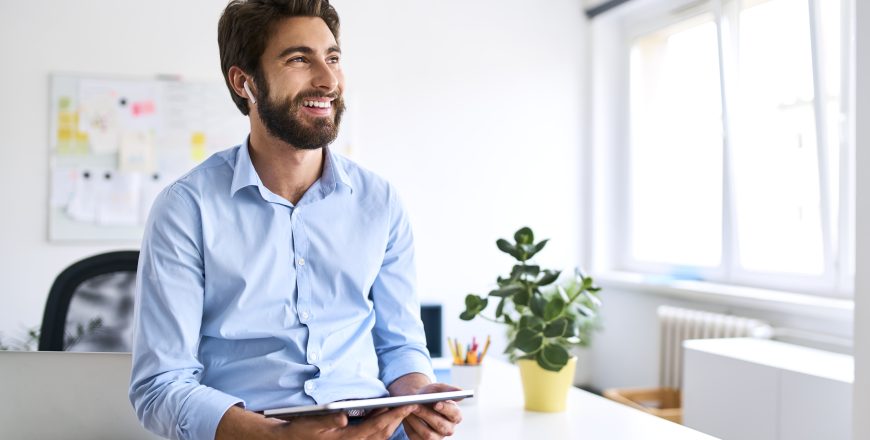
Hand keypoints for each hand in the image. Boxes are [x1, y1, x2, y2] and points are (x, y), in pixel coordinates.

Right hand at [216, 404, 415, 439]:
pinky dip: (380, 428)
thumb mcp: (310, 424)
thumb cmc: (298, 431)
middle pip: (381, 433)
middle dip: (396, 420)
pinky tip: (383, 418)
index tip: (407, 406)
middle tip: (411, 406)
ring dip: (390, 424)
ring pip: (377, 437)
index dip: (393, 416)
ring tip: (400, 410)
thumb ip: (327, 421)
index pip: (376, 427)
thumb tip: (344, 417)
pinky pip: (370, 437)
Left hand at [397, 382, 463, 439]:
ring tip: (408, 411)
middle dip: (427, 414)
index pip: (455, 414)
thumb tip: (462, 392)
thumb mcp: (437, 389)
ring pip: (428, 434)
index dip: (446, 409)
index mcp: (455, 416)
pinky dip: (410, 428)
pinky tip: (405, 418)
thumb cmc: (429, 395)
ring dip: (417, 422)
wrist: (414, 401)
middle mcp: (448, 429)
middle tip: (416, 405)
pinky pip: (417, 438)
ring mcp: (437, 438)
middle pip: (441, 426)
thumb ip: (448, 390)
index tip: (436, 403)